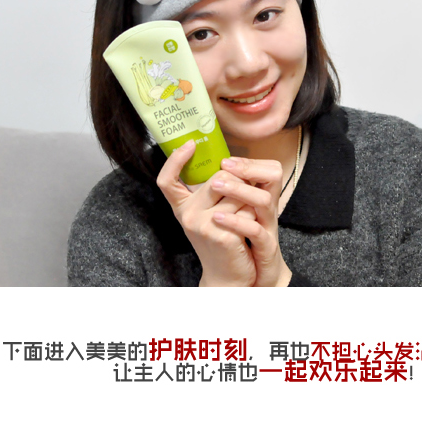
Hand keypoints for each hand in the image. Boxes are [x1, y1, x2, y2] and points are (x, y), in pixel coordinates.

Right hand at [156, 141, 255, 286]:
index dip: (175, 160)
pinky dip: (255, 215)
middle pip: (220, 177)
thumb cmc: (223, 240)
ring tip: (245, 216)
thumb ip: (212, 191)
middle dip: (239, 182)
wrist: (229, 277)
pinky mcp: (222, 234)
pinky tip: (249, 229)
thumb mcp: (209, 214)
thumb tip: (229, 162)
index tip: (190, 144)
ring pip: (238, 191)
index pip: (167, 180)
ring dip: (249, 200)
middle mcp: (188, 215)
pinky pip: (248, 209)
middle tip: (244, 198)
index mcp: (182, 207)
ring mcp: (203, 225)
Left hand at [210, 156, 292, 287]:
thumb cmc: (237, 241)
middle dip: (245, 168)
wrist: (248, 278)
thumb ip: (226, 191)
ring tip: (215, 185)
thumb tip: (204, 169)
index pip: (272, 170)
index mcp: (263, 197)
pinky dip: (236, 221)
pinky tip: (217, 218)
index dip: (250, 161)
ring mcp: (268, 227)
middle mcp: (268, 209)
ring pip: (264, 200)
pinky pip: (255, 230)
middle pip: (271, 177)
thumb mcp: (234, 212)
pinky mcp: (265, 247)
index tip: (225, 159)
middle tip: (223, 165)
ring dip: (240, 189)